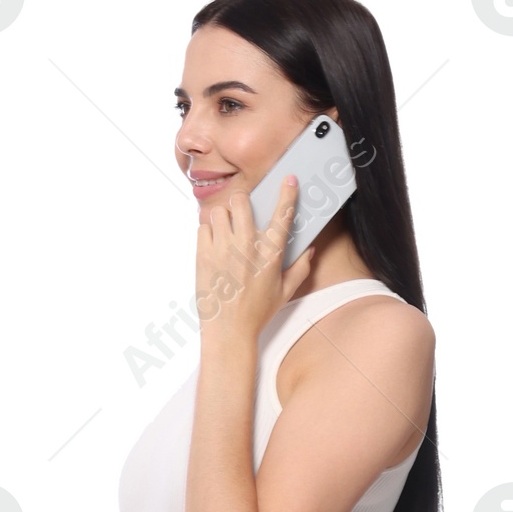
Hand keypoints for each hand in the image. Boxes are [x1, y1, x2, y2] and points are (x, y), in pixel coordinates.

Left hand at [195, 173, 313, 349]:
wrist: (228, 331)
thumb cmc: (257, 313)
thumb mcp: (285, 292)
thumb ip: (300, 268)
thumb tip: (309, 250)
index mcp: (270, 254)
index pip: (282, 214)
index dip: (287, 193)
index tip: (288, 179)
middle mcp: (247, 246)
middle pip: (241, 200)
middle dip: (242, 200)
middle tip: (242, 210)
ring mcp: (223, 249)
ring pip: (219, 211)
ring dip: (223, 216)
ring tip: (226, 230)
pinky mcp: (203, 255)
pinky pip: (203, 227)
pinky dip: (208, 231)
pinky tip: (214, 244)